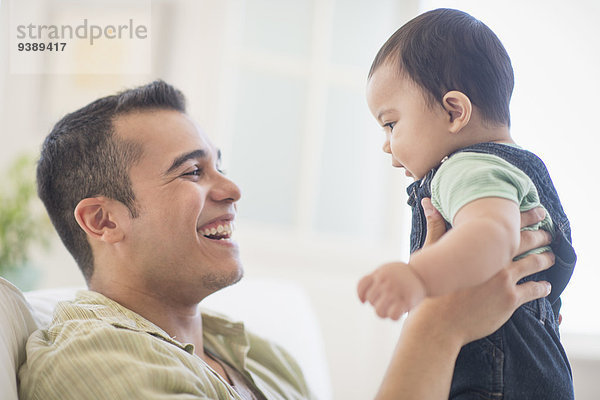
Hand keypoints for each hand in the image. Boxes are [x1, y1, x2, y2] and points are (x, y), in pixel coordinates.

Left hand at [357, 262, 426, 319]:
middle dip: (375, 303)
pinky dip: (393, 316)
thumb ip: (374, 279)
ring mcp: (396, 291)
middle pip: (371, 300)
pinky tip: (396, 313)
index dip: (361, 295)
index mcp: (380, 274)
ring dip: (383, 313)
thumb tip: (364, 299)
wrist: (423, 273)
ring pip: (379, 311)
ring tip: (389, 310)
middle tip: (384, 302)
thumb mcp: (386, 270)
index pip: (362, 286)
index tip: (363, 301)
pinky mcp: (407, 300)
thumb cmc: (402, 274)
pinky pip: (393, 315)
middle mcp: (386, 282)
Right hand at [411, 199, 553, 344]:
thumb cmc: (433, 288)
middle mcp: (495, 259)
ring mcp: (504, 279)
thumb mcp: (431, 252)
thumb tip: (428, 204)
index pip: (507, 223)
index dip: (525, 215)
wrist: (439, 321)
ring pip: (534, 263)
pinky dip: (542, 287)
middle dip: (541, 235)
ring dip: (545, 259)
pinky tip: (545, 286)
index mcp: (478, 245)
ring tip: (550, 257)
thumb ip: (435, 227)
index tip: (536, 211)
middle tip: (548, 233)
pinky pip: (534, 289)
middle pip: (527, 240)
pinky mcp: (510, 299)